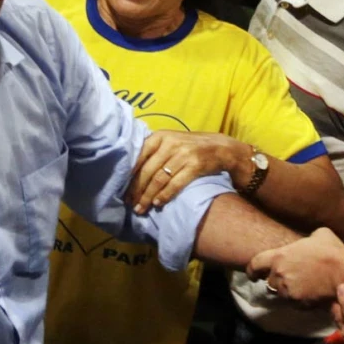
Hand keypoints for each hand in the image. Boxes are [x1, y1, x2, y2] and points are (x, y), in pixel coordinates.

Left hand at [126, 130, 247, 214]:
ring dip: (148, 196)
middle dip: (137, 190)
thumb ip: (154, 151)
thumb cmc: (191, 146)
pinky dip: (164, 195)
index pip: (139, 156)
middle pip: (147, 171)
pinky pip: (175, 184)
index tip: (122, 189)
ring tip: (141, 207)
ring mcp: (183, 154)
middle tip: (130, 203)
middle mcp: (170, 144)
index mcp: (161, 136)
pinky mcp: (195, 166)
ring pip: (159, 179)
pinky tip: (157, 203)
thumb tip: (131, 172)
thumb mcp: (171, 141)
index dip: (129, 175)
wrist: (221, 147)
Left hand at [246, 225, 343, 303]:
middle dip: (276, 280)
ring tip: (300, 286)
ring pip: (280, 294)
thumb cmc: (332, 251)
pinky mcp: (299, 303)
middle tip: (288, 277)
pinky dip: (298, 299)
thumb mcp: (318, 234)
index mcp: (279, 257)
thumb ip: (305, 239)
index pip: (254, 264)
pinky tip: (309, 293)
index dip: (252, 270)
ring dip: (286, 291)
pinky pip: (293, 303)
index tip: (253, 275)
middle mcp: (279, 275)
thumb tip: (308, 242)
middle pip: (269, 282)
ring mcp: (288, 291)